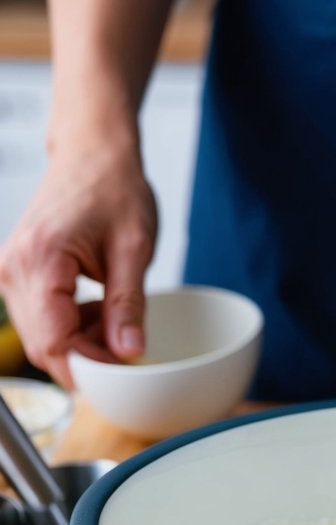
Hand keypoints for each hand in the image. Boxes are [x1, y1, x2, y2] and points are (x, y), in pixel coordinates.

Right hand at [0, 135, 157, 388]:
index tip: (125, 371)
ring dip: (78, 343)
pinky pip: (39, 319)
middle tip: (127, 351)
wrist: (93, 152)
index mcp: (40, 260)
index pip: (54, 341)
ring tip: (115, 321)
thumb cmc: (113, 188)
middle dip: (86, 359)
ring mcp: (10, 271)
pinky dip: (69, 326)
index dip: (91, 366)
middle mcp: (13, 268)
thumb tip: (129, 351)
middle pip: (42, 345)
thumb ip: (128, 304)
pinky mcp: (18, 273)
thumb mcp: (134, 248)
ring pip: (39, 336)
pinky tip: (98, 311)